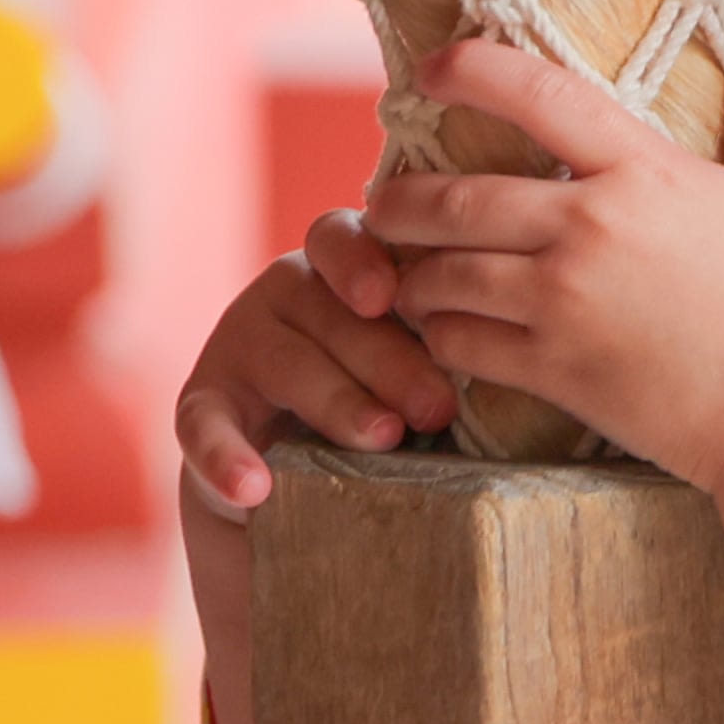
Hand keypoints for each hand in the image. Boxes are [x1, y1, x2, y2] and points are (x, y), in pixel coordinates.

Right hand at [173, 211, 458, 520]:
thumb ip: (459, 335)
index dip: (365, 261)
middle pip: (328, 311)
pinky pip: (204, 425)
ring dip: (335, 401)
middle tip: (438, 409)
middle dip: (387, 360)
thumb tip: (520, 340)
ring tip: (381, 439)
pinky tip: (254, 487)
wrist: (310, 473)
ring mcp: (240, 344)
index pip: (345, 237)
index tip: (393, 298)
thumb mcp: (429, 358)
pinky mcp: (202, 404)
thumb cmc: (402, 396)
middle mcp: (287, 291)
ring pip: (284, 363)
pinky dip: (226, 456)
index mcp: (347, 265)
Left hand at [368, 25, 723, 491]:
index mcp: (648, 173)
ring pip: (442, 274)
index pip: (538, 94)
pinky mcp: (555, 370)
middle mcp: (592, 228)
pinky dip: (439, 335)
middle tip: (386, 201)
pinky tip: (446, 333)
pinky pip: (460, 343)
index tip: (431, 68)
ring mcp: (566, 303)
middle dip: (403, 198)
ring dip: (413, 273)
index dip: (471, 69)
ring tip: (409, 275)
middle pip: (456, 197)